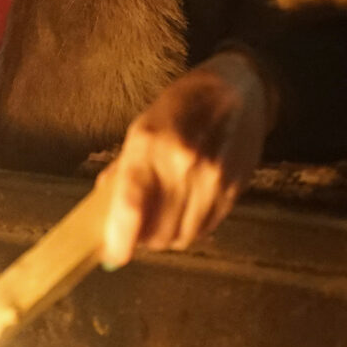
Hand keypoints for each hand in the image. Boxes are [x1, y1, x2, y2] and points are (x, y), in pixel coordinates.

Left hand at [97, 50, 272, 262]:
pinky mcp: (234, 189)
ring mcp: (212, 178)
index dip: (120, 238)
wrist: (242, 89)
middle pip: (158, 230)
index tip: (113, 257)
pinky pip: (207, 228)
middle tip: (134, 233)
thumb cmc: (183, 105)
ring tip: (160, 222)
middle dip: (142, 239)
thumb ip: (124, 170)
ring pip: (183, 236)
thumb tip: (104, 208)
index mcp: (150, 142)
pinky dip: (191, 229)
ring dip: (167, 238)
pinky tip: (185, 213)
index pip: (131, 202)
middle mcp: (182, 162)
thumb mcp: (144, 126)